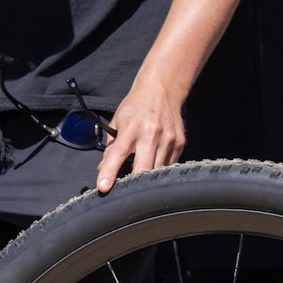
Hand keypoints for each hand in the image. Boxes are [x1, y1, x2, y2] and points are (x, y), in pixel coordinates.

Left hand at [99, 74, 185, 193]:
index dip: (110, 172)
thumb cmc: (136, 107)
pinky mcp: (179, 145)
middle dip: (134, 183)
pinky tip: (154, 163)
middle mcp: (151, 133)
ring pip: (157, 171)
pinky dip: (158, 169)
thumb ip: (111, 147)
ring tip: (139, 175)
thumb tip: (103, 169)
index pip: (117, 153)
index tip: (103, 187)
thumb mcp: (118, 121)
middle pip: (143, 168)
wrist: (162, 91)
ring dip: (146, 178)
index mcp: (132, 127)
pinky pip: (168, 166)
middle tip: (126, 191)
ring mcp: (168, 140)